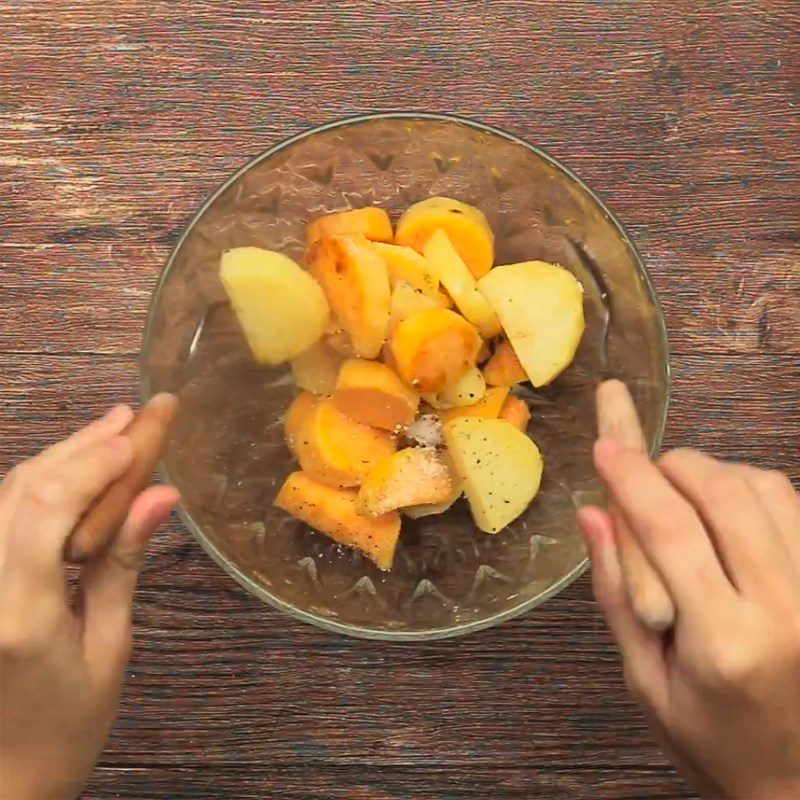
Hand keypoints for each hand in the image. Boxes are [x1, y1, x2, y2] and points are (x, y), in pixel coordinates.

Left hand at [0, 405, 178, 799]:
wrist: (0, 780)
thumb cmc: (66, 727)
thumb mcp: (110, 649)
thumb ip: (124, 565)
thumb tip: (161, 497)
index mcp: (21, 613)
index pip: (47, 508)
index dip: (91, 461)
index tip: (135, 435)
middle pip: (23, 489)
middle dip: (80, 445)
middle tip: (132, 414)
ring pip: (5, 494)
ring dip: (59, 456)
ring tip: (110, 431)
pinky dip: (38, 484)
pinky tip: (72, 468)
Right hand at [579, 439, 799, 799]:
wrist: (794, 781)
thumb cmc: (708, 739)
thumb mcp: (645, 679)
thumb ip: (617, 594)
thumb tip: (593, 514)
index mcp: (723, 642)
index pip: (671, 531)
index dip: (632, 478)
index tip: (604, 444)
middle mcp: (784, 608)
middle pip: (724, 495)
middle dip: (672, 465)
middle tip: (641, 471)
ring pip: (766, 488)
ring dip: (713, 473)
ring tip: (682, 494)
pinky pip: (793, 504)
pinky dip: (750, 487)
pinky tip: (725, 510)